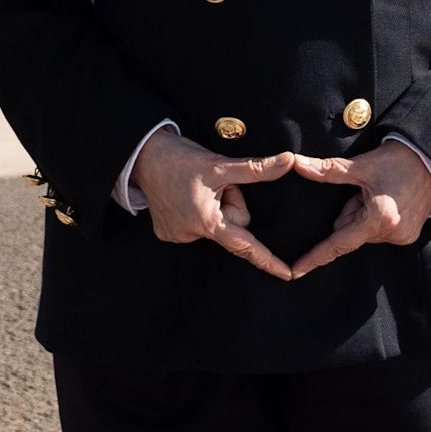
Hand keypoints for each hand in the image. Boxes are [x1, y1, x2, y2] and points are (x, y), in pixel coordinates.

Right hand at [133, 128, 298, 280]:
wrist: (142, 156)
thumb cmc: (180, 159)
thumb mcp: (220, 164)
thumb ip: (256, 169)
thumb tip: (288, 161)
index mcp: (207, 222)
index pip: (246, 245)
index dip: (269, 261)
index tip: (288, 275)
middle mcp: (190, 235)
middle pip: (233, 225)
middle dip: (231, 204)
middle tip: (215, 184)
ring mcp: (176, 236)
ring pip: (216, 225)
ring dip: (213, 208)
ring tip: (196, 189)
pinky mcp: (167, 233)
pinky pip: (198, 226)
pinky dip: (197, 211)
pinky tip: (184, 196)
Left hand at [280, 143, 430, 277]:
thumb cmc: (398, 161)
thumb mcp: (361, 165)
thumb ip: (327, 170)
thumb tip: (297, 164)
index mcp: (378, 220)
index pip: (338, 244)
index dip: (315, 257)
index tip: (296, 272)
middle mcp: (391, 234)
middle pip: (350, 232)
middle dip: (350, 213)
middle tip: (365, 190)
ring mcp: (402, 237)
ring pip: (363, 231)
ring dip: (363, 214)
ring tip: (380, 193)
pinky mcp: (408, 236)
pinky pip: (378, 232)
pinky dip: (376, 218)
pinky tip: (388, 200)